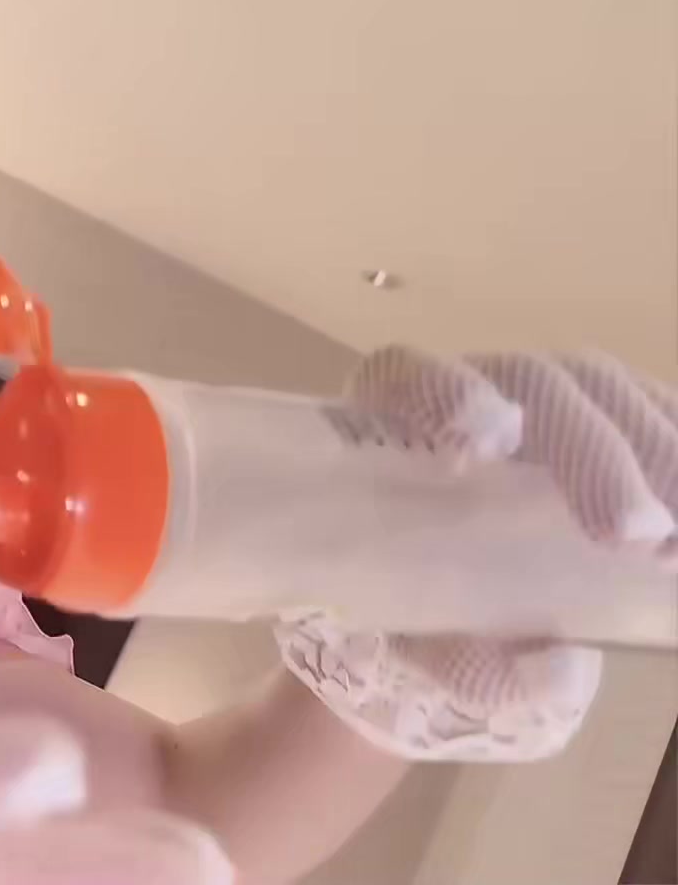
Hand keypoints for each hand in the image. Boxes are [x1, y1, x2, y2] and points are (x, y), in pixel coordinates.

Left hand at [277, 349, 675, 760]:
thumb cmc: (430, 624)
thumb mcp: (440, 656)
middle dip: (589, 451)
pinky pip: (649, 408)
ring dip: (653, 447)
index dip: (443, 393)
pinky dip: (677, 440)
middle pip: (530, 382)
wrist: (468, 624)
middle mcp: (469, 396)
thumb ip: (477, 668)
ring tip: (675, 537)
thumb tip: (559, 670)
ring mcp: (542, 397)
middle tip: (631, 533)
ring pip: (598, 387)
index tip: (479, 447)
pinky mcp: (606, 415)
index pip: (403, 375)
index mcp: (394, 430)